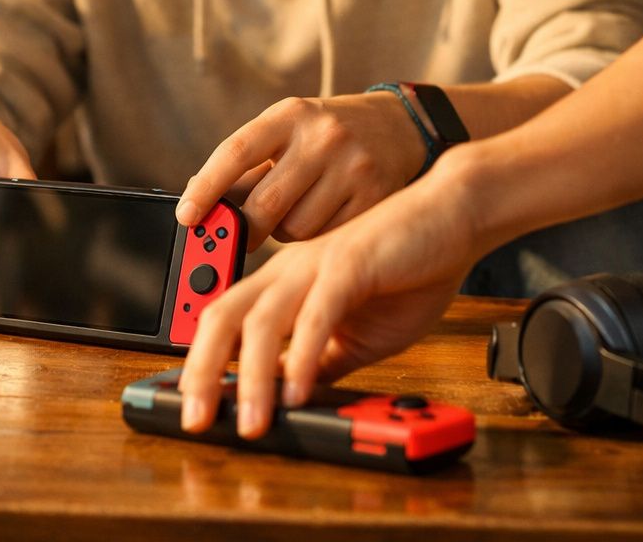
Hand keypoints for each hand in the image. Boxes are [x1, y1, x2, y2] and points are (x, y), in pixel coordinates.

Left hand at [177, 92, 427, 249]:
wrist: (398, 126)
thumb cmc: (324, 135)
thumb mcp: (286, 133)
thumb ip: (246, 166)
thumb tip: (197, 206)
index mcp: (289, 115)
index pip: (236, 152)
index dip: (206, 188)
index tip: (186, 216)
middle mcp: (322, 136)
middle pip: (266, 204)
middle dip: (247, 229)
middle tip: (241, 236)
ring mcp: (353, 165)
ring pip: (296, 229)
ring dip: (285, 233)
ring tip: (297, 213)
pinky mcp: (376, 195)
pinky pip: (328, 237)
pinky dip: (316, 239)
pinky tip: (324, 218)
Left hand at [177, 148, 484, 438]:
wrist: (452, 219)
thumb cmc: (407, 271)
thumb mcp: (354, 333)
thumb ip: (319, 359)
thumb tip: (287, 394)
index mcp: (283, 284)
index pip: (224, 323)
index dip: (199, 363)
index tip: (191, 406)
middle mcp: (288, 271)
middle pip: (222, 317)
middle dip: (201, 371)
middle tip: (193, 419)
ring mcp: (316, 265)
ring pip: (261, 320)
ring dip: (251, 377)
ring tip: (251, 423)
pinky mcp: (350, 265)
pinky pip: (316, 314)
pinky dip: (304, 356)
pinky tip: (299, 393)